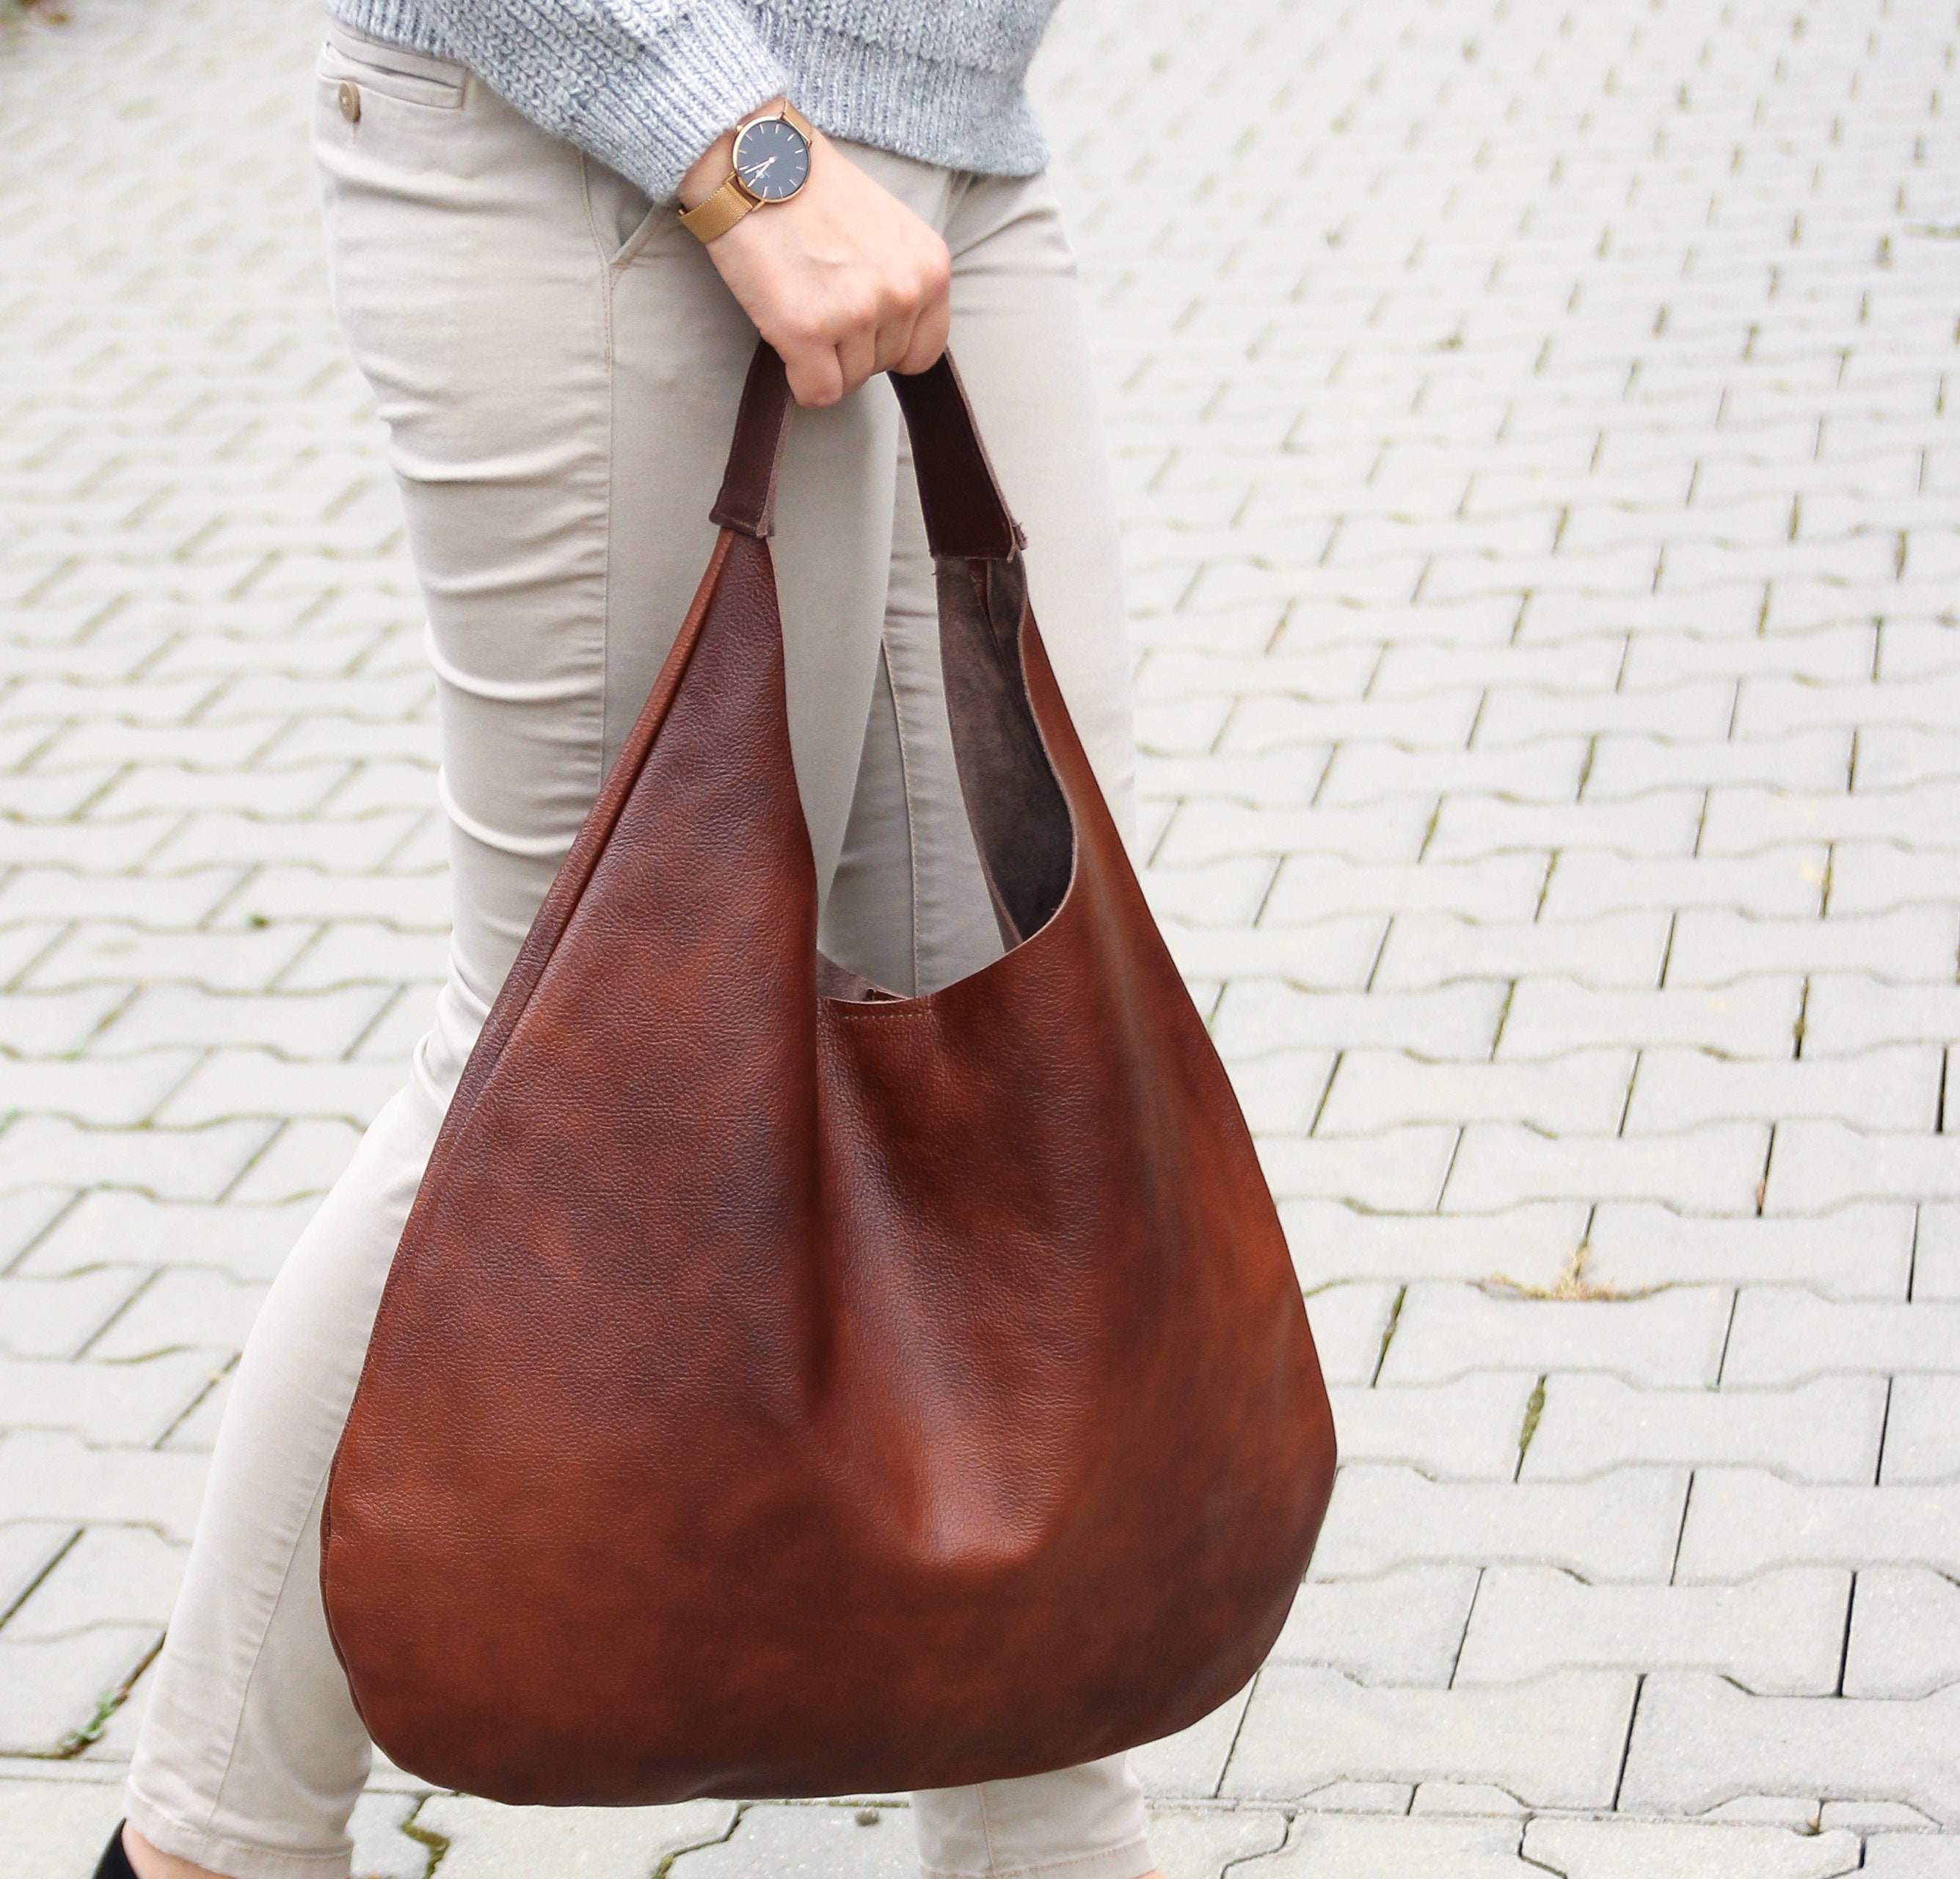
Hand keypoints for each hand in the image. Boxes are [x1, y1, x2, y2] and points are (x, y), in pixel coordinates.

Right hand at [679, 105, 951, 408]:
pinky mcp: (807, 331)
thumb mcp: (888, 230)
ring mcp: (856, 314)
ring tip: (800, 299)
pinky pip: (817, 393)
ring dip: (820, 357)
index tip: (858, 322)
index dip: (885, 344)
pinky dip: (798, 378)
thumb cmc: (815, 191)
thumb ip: (903, 279)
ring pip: (847, 382)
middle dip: (849, 347)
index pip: (923, 352)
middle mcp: (903, 293)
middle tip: (818, 297)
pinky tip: (786, 337)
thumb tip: (895, 337)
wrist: (757, 160)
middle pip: (881, 368)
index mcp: (930, 268)